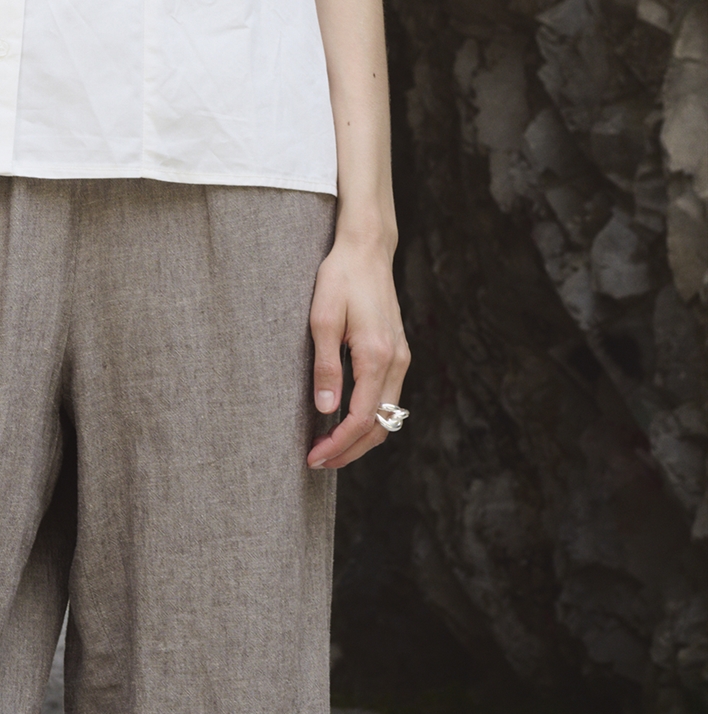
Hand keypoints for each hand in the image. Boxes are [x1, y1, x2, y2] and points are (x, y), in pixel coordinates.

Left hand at [306, 231, 409, 470]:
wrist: (367, 251)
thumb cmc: (340, 279)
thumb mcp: (322, 320)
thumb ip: (325, 368)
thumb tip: (325, 411)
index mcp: (378, 356)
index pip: (361, 418)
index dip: (338, 444)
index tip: (314, 457)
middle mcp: (397, 362)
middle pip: (380, 426)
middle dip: (349, 451)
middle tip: (317, 462)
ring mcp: (401, 359)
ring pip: (387, 416)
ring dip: (360, 439)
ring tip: (328, 449)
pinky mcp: (398, 355)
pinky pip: (387, 400)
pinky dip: (368, 420)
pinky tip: (342, 423)